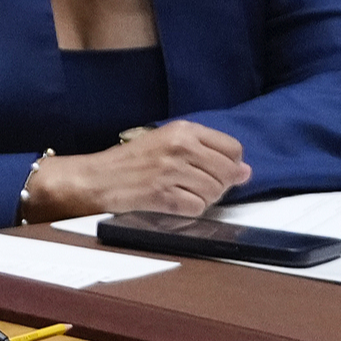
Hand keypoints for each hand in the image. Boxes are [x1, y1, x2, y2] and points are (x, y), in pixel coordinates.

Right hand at [24, 120, 251, 221]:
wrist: (94, 178)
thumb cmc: (130, 162)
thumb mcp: (166, 143)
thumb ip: (207, 152)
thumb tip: (245, 172)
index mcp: (183, 130)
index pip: (233, 149)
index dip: (230, 165)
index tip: (215, 171)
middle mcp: (179, 147)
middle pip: (227, 173)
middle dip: (217, 185)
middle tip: (194, 186)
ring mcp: (171, 171)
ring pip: (214, 192)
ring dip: (202, 199)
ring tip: (180, 193)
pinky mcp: (162, 195)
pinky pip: (196, 208)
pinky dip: (189, 210)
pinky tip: (172, 203)